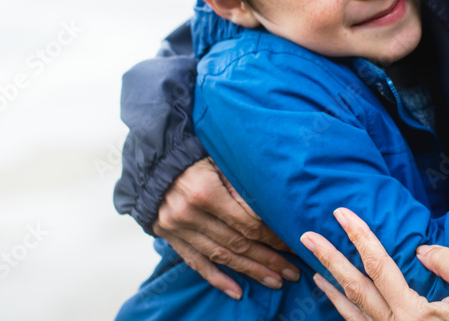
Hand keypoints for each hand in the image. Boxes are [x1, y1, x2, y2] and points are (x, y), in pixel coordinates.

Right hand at [153, 157, 299, 299]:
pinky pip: (196, 263)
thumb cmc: (196, 159)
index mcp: (206, 192)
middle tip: (293, 271)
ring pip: (221, 256)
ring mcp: (179, 229)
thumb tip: (275, 207)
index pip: (247, 222)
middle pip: (238, 243)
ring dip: (250, 271)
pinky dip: (217, 279)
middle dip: (269, 259)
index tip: (292, 244)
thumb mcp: (221, 161)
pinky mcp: (172, 238)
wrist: (156, 164)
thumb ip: (243, 184)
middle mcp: (191, 214)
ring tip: (275, 281)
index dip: (272, 236)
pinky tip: (237, 291)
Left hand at [301, 207, 448, 320]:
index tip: (341, 213)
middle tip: (307, 236)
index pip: (378, 265)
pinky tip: (337, 301)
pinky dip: (345, 312)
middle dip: (329, 259)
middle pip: (355, 288)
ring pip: (351, 312)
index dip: (359, 236)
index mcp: (413, 312)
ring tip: (313, 269)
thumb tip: (421, 249)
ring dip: (331, 288)